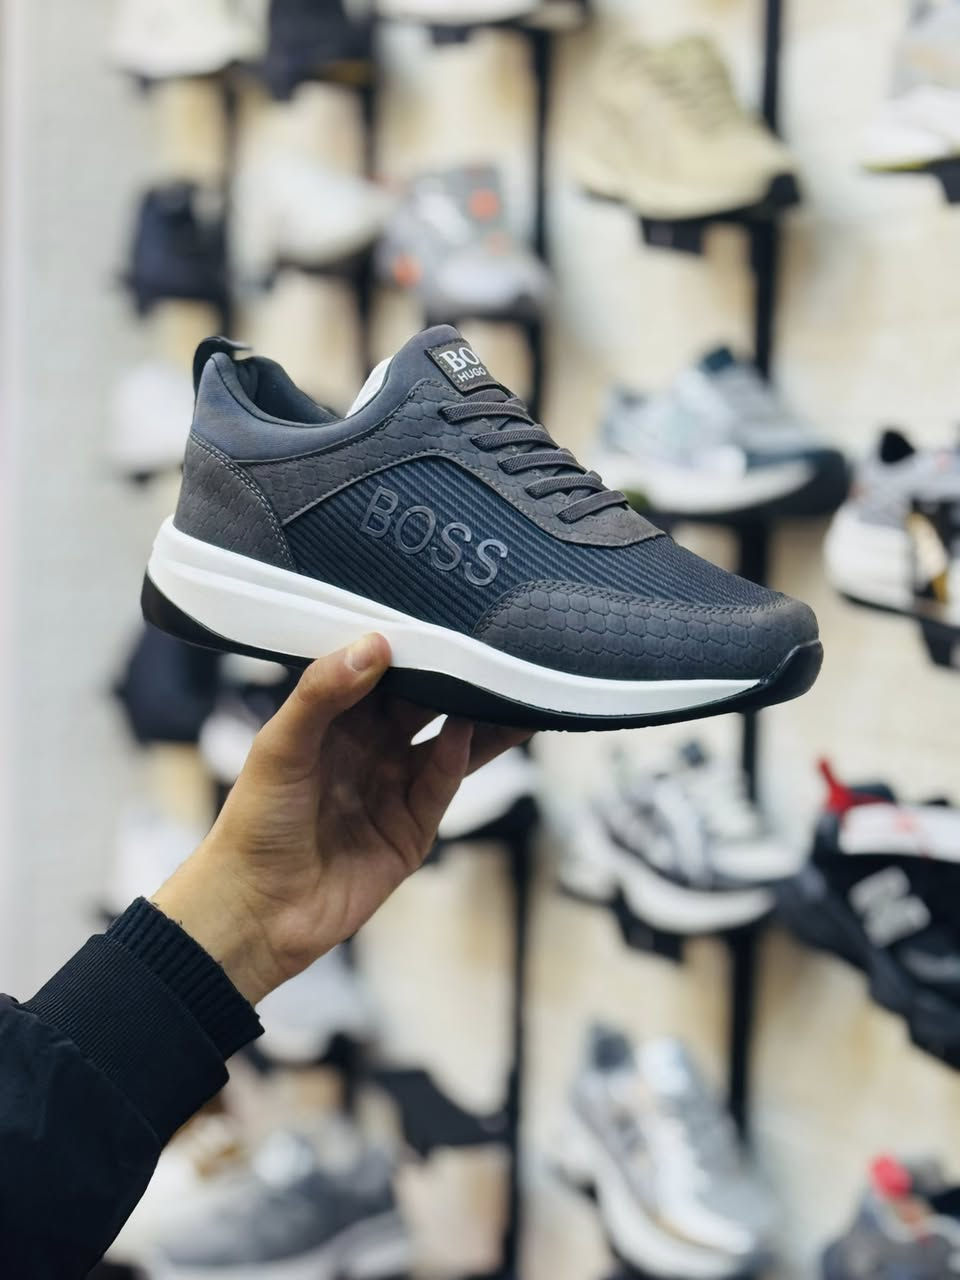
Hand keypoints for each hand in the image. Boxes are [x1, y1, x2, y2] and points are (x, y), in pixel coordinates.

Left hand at [152, 634, 528, 1004]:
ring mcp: (393, 789)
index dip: (409, 646)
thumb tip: (376, 644)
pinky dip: (456, 757)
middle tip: (493, 646)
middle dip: (457, 678)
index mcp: (333, 721)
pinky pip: (441, 786)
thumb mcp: (281, 745)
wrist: (255, 911)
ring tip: (513, 688)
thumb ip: (323, 692)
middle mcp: (368, 750)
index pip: (380, 672)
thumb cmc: (254, 822)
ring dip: (478, 719)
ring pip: (448, 744)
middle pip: (424, 704)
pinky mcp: (412, 830)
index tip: (442, 617)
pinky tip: (469, 730)